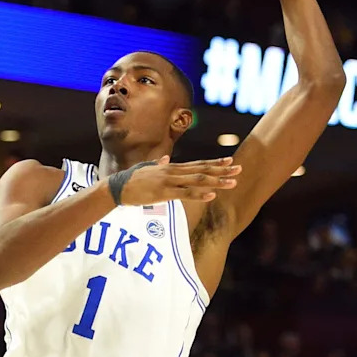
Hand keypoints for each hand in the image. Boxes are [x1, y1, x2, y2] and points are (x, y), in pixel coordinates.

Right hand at [114, 156, 241, 205]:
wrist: (117, 187)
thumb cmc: (131, 179)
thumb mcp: (146, 168)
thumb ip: (157, 164)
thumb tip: (164, 160)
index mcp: (171, 168)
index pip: (198, 164)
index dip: (215, 163)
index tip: (229, 161)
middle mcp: (173, 172)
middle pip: (202, 170)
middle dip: (222, 170)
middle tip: (239, 169)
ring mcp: (169, 182)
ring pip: (197, 181)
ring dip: (217, 182)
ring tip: (232, 183)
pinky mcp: (163, 193)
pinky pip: (184, 194)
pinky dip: (199, 195)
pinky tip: (211, 196)